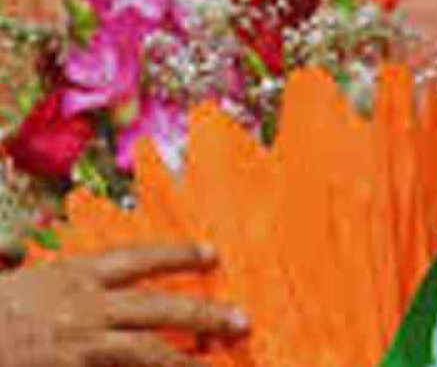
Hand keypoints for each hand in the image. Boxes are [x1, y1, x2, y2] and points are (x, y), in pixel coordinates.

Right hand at [0, 243, 248, 366]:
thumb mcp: (11, 279)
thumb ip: (24, 263)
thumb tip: (20, 253)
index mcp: (69, 274)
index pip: (136, 258)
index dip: (177, 254)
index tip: (212, 253)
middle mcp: (82, 304)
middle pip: (157, 305)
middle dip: (203, 311)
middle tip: (242, 320)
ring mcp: (77, 341)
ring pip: (147, 348)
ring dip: (186, 358)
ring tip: (220, 364)